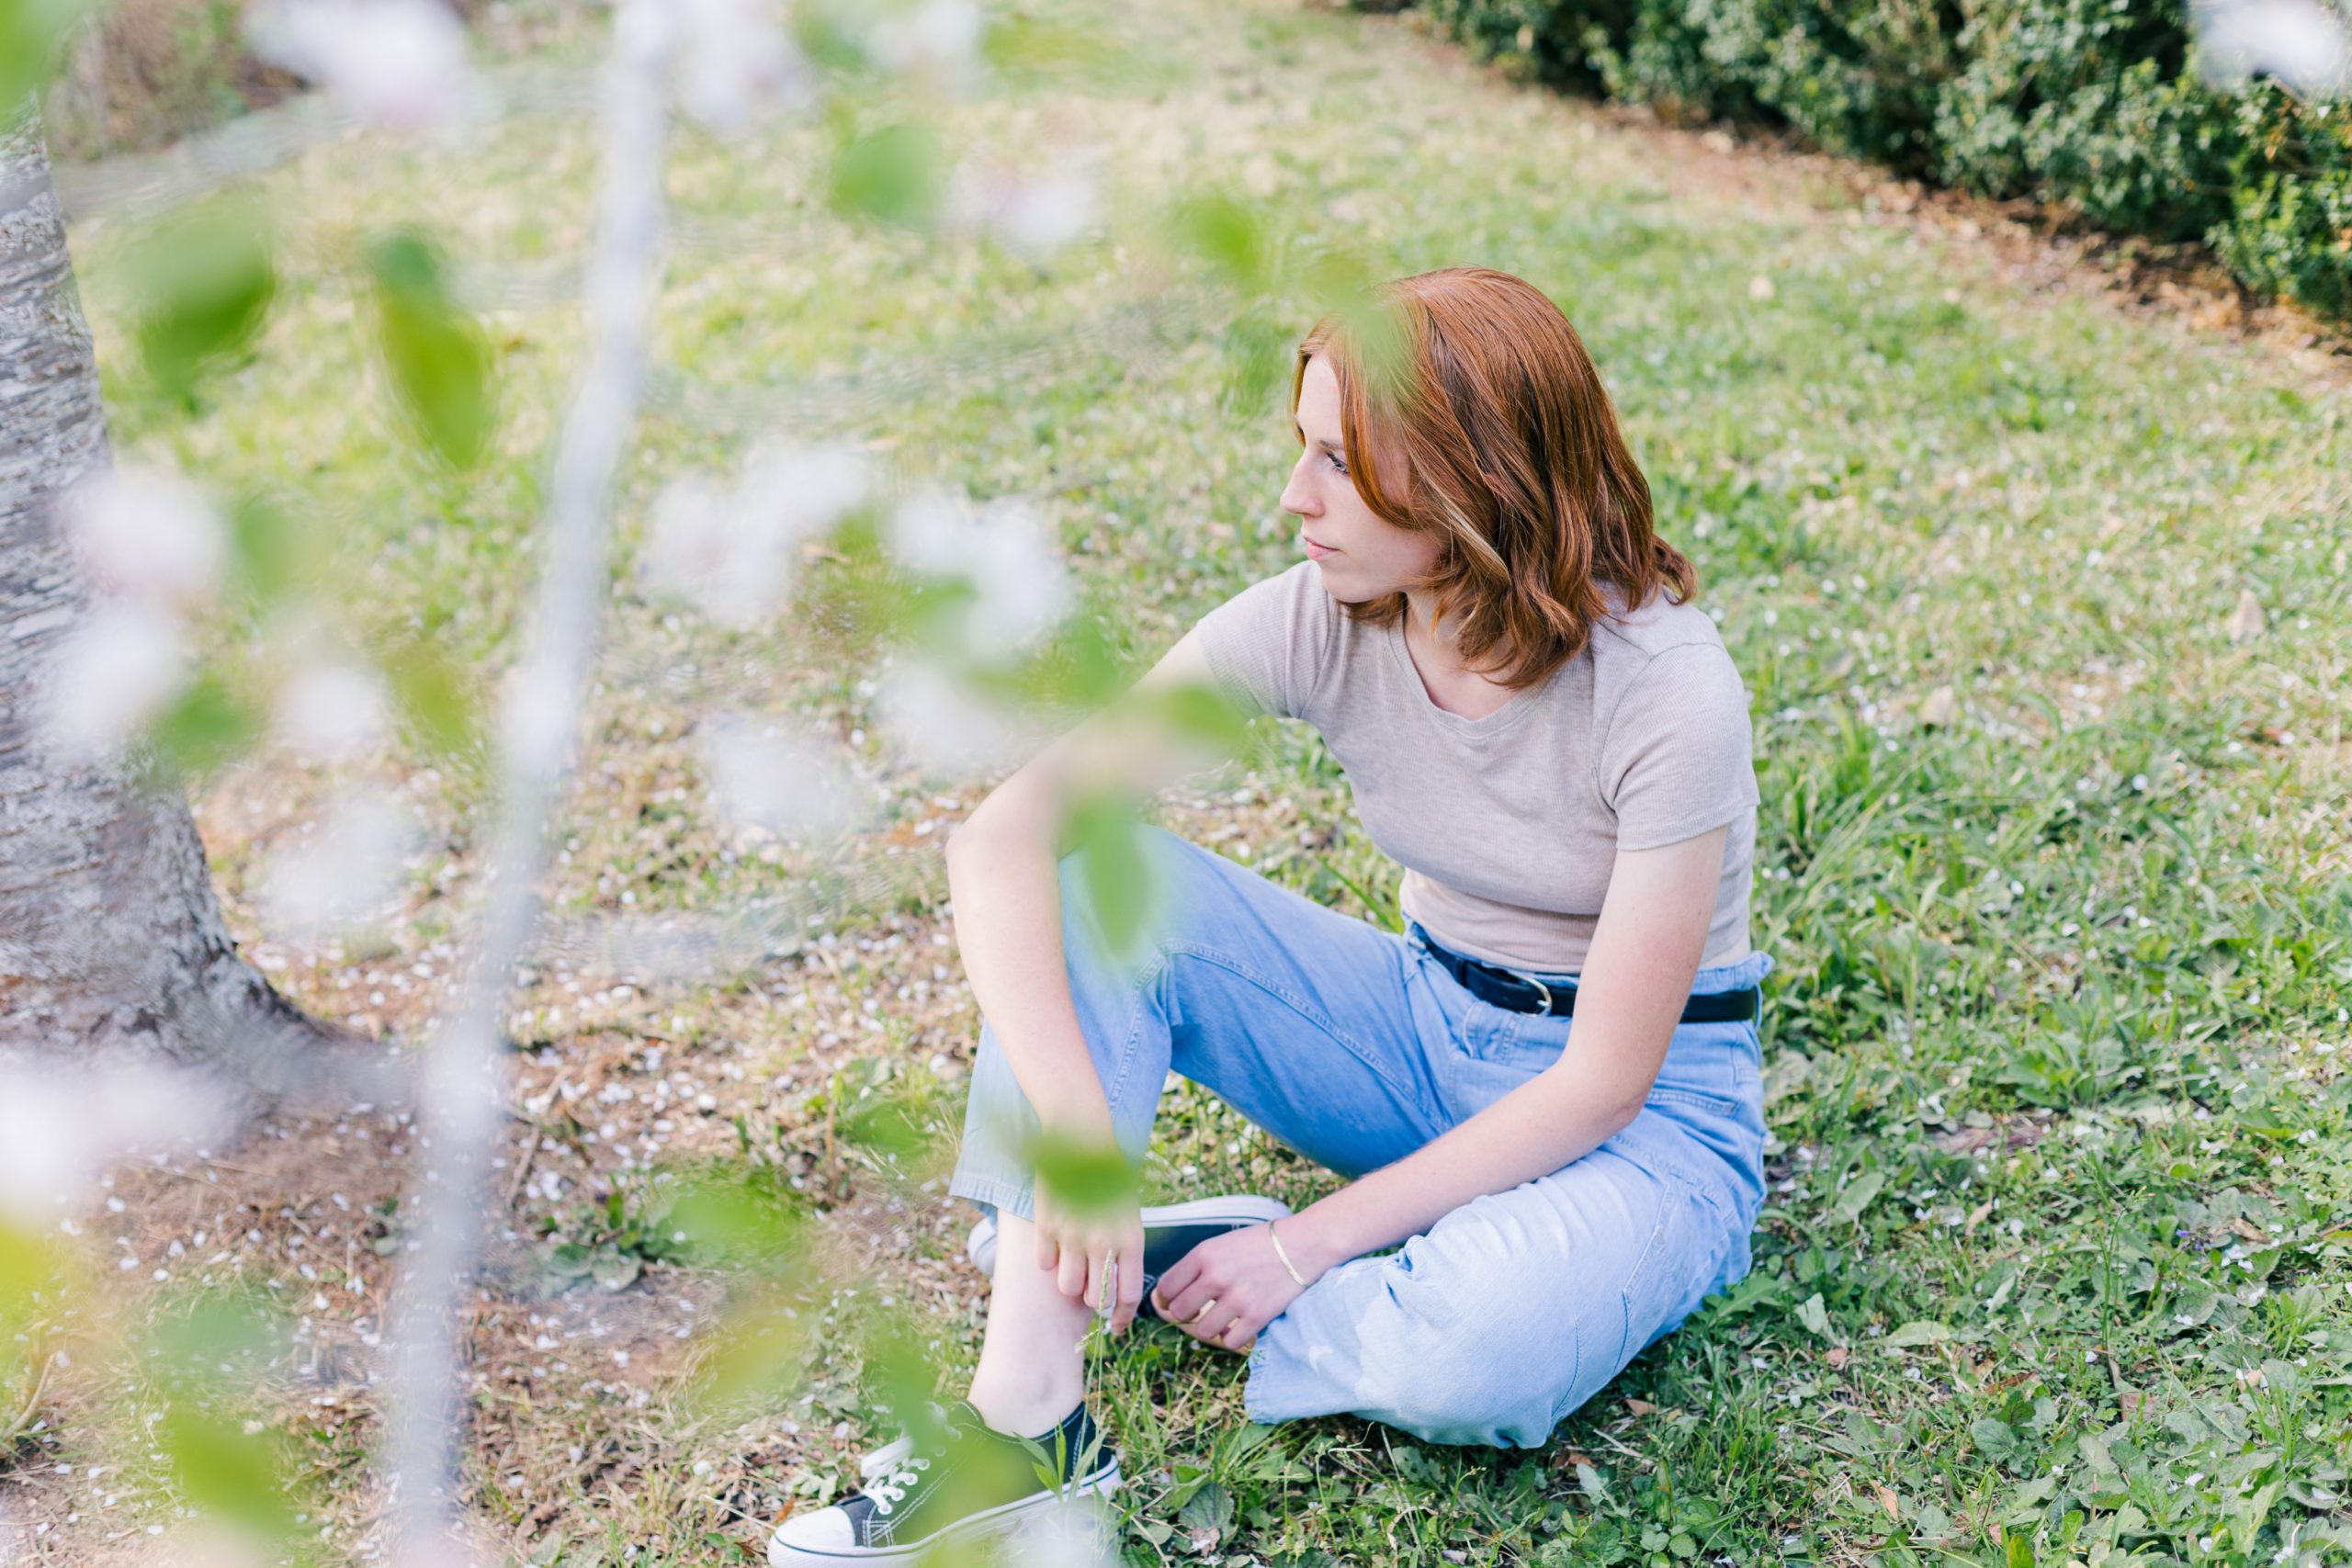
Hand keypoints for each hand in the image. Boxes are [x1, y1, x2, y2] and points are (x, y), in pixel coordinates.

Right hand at [1032, 1186, 1145, 1332]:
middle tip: (1091, 1282)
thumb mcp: (1129, 1215)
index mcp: (1130, 1239)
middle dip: (1093, 1299)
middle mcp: (1103, 1241)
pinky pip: (1044, 1263)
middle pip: (1095, 1299)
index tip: (1116, 1327)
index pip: (1128, 1296)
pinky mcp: (1047, 1226)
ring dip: (1070, 1281)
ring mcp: (1073, 1235)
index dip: (1122, 1318)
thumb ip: (1124, 1252)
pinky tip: (1055, 1239)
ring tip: (1073, 1260)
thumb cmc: (1110, 1179)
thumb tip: (1115, 1292)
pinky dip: (1048, 1258)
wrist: (1082, 1139)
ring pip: (1067, 1287)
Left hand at [1150, 1221, 1315, 1351]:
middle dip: (1185, 1313)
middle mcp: (1216, 1276)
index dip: (1166, 1297)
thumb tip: (1172, 1294)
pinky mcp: (1256, 1316)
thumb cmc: (1260, 1243)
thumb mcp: (1222, 1243)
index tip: (1172, 1301)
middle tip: (1197, 1310)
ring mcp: (1236, 1298)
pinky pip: (1229, 1341)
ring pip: (1202, 1330)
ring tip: (1222, 1316)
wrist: (1303, 1244)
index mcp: (1203, 1254)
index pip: (1166, 1287)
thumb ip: (1197, 1265)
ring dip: (1210, 1326)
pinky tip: (1239, 1324)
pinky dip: (1232, 1336)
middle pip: (1179, 1311)